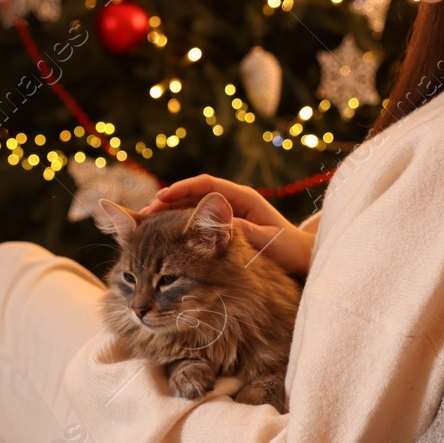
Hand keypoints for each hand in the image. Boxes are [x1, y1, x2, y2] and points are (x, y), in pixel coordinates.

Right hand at [141, 175, 314, 276]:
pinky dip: (177, 223)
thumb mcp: (266, 240)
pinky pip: (194, 220)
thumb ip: (243, 230)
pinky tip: (161, 233)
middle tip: (144, 213)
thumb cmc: (286, 249)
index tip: (162, 197)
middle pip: (193, 194)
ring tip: (145, 222)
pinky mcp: (221, 225)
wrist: (299, 257)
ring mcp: (225, 212)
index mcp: (243, 198)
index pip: (207, 186)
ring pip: (190, 206)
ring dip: (168, 212)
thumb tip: (218, 224)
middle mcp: (231, 201)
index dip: (182, 188)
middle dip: (167, 201)